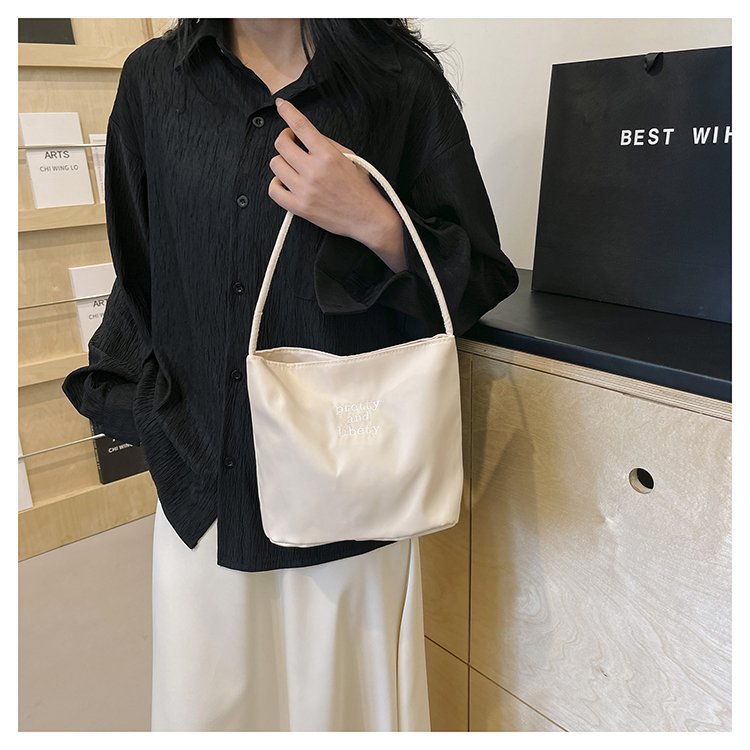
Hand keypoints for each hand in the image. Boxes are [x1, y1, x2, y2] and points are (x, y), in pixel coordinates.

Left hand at [269, 97, 405, 269]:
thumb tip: (303, 135)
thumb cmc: (360, 187)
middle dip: (286, 139)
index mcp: (328, 155)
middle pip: (281, 144)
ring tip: (294, 166)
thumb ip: (327, 144)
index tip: (281, 104)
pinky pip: (273, 189)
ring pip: (275, 164)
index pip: (300, 126)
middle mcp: (314, 171)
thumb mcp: (350, 158)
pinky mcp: (299, 208)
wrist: (367, 218)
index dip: (287, 111)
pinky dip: (277, 183)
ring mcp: (305, 190)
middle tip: (293, 143)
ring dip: (282, 161)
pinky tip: (287, 182)